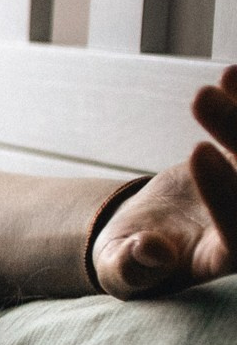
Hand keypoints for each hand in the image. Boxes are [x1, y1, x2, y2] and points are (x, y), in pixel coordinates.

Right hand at [92, 65, 236, 297]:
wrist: (147, 238)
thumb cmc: (130, 259)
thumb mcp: (120, 270)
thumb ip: (131, 268)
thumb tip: (151, 250)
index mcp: (224, 257)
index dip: (224, 190)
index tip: (197, 151)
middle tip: (202, 99)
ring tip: (220, 79)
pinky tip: (231, 74)